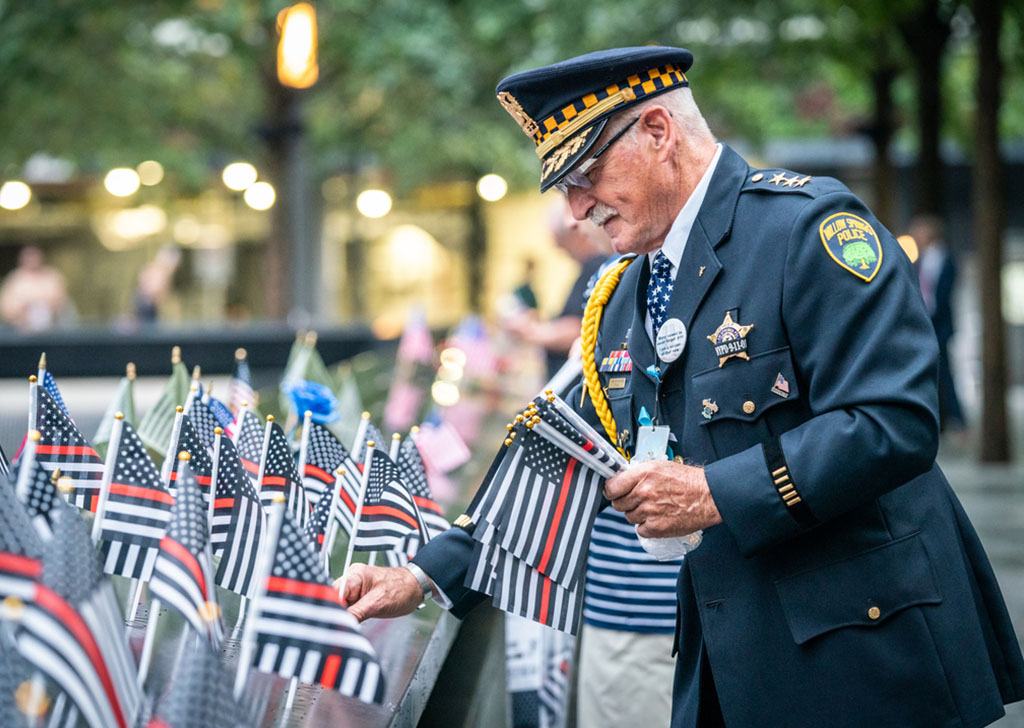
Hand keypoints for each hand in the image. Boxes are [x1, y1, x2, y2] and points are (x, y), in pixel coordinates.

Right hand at [334, 564, 421, 621]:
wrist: (416, 588)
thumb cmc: (403, 589)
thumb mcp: (378, 604)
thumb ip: (356, 613)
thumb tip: (340, 624)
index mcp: (355, 575)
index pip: (333, 593)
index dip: (333, 609)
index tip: (335, 623)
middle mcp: (353, 580)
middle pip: (335, 600)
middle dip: (340, 615)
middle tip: (344, 627)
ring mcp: (356, 589)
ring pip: (342, 607)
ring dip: (346, 617)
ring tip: (354, 623)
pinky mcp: (360, 597)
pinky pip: (350, 609)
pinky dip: (352, 617)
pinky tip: (357, 621)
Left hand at [604, 459, 721, 536]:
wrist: (708, 496)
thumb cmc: (687, 481)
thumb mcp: (659, 466)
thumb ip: (638, 473)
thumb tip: (620, 480)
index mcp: (643, 474)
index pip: (611, 487)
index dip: (612, 490)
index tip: (614, 492)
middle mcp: (644, 492)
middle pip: (618, 504)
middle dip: (626, 502)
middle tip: (639, 499)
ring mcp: (649, 511)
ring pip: (629, 517)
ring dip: (638, 514)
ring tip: (654, 507)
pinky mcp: (656, 527)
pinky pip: (640, 529)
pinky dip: (647, 526)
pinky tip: (658, 517)